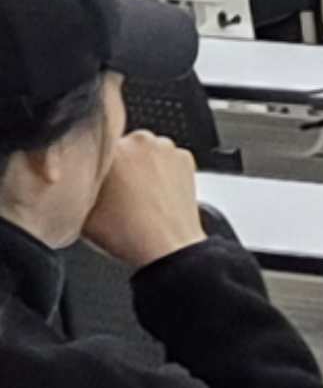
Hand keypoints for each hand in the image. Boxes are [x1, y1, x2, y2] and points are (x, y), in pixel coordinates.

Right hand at [82, 132, 207, 267]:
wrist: (168, 247)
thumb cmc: (127, 232)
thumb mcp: (81, 211)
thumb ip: (75, 185)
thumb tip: (72, 178)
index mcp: (112, 148)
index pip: (94, 145)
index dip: (93, 163)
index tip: (95, 177)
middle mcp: (141, 141)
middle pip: (122, 146)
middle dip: (118, 164)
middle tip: (116, 190)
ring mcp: (167, 148)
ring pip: (145, 151)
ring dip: (140, 166)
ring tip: (137, 195)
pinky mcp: (185, 158)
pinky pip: (166, 160)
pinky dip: (162, 172)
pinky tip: (155, 194)